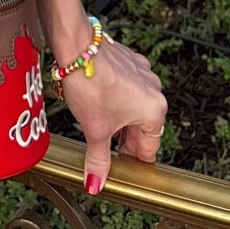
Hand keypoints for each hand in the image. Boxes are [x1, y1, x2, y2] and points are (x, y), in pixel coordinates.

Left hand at [57, 34, 167, 194]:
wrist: (75, 46)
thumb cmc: (90, 83)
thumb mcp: (95, 129)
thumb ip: (98, 160)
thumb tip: (96, 183)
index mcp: (154, 110)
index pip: (149, 148)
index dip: (133, 161)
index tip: (123, 168)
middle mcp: (154, 90)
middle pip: (142, 127)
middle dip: (125, 140)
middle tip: (107, 151)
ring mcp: (142, 73)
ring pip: (134, 107)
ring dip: (120, 119)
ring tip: (100, 125)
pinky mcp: (129, 61)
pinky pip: (128, 88)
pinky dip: (117, 99)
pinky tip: (100, 102)